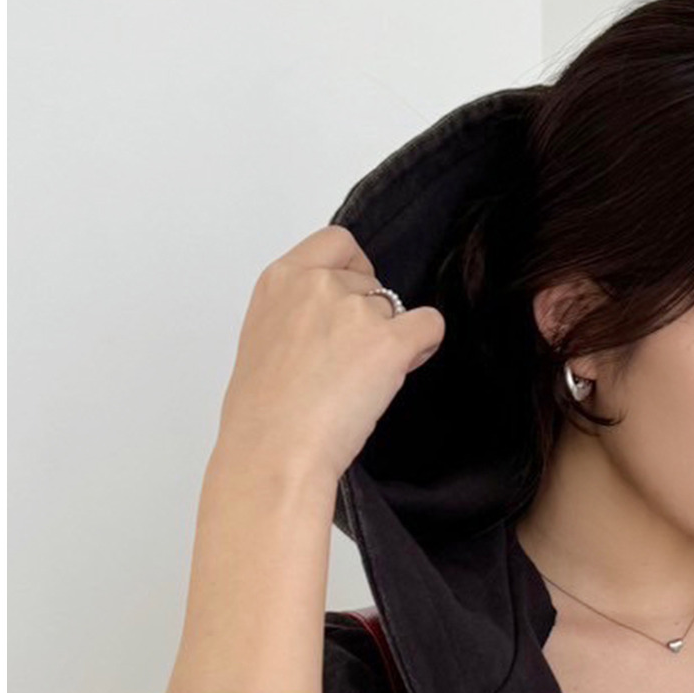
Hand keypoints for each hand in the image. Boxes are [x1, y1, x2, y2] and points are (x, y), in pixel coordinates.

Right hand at [214, 224, 445, 490]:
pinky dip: (425, 344)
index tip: (351, 301)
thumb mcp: (264, 340)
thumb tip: (335, 326)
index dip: (354, 270)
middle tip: (354, 361)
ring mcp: (355, 311)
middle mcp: (319, 284)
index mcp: (281, 279)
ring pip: (396, 309)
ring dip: (392, 338)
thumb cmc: (263, 413)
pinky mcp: (389, 342)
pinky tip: (404, 366)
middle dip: (370, 317)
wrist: (274, 450)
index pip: (336, 243)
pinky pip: (430, 325)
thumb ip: (298, 316)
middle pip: (370, 283)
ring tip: (366, 379)